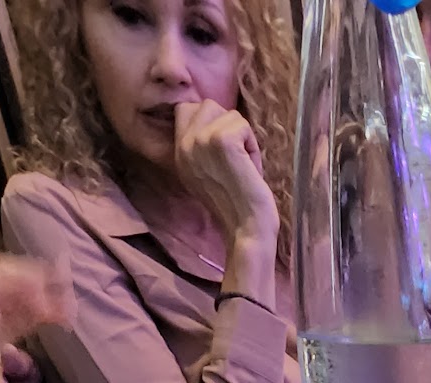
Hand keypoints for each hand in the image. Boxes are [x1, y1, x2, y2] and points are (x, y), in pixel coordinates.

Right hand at [173, 101, 278, 254]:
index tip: (224, 145)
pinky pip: (243, 124)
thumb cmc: (236, 203)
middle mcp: (185, 144)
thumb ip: (200, 146)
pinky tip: (249, 167)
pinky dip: (252, 144)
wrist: (246, 229)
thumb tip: (214, 115)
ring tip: (242, 164)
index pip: (185, 109)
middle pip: (208, 105)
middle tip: (235, 157)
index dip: (210, 119)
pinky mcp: (222, 141)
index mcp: (178, 152)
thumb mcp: (205, 172)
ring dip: (243, 136)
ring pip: (229, 113)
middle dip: (228, 125)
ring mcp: (201, 140)